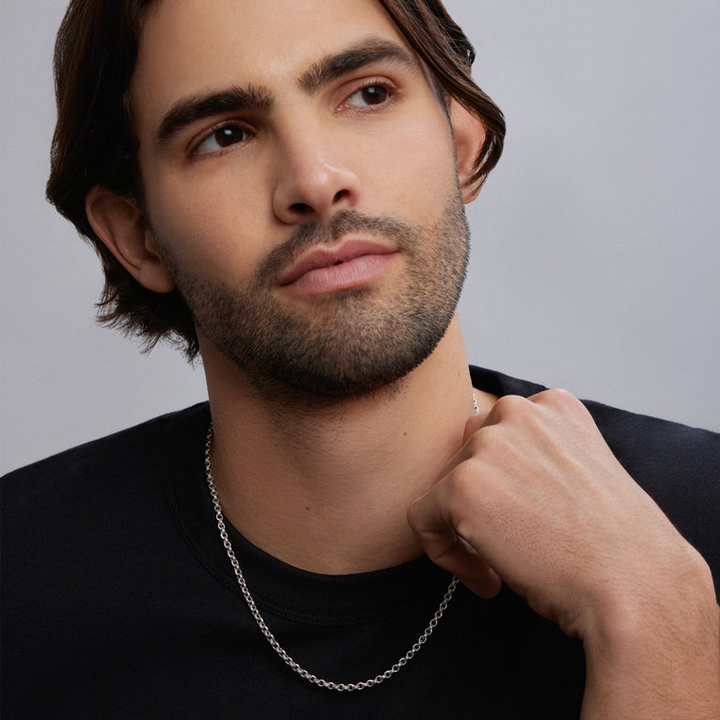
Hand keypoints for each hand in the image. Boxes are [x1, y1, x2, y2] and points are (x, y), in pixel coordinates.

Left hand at [407, 389, 719, 717]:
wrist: (635, 585)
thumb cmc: (617, 546)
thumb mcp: (582, 474)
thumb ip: (539, 456)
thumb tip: (492, 477)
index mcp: (552, 406)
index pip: (497, 434)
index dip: (501, 482)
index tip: (521, 519)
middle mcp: (517, 412)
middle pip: (465, 455)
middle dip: (479, 501)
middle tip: (509, 545)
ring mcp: (488, 445)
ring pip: (443, 487)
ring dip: (462, 529)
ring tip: (499, 567)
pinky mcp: (462, 485)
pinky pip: (422, 519)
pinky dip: (443, 553)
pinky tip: (485, 578)